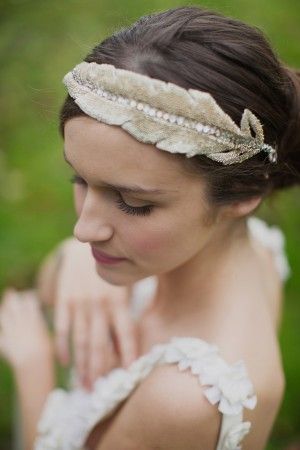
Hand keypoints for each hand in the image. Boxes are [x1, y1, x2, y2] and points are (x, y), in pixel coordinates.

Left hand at [0, 288, 52, 369]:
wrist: (34, 365)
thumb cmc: (47, 351)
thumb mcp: (47, 333)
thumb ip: (41, 324)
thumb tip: (39, 318)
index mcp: (32, 317)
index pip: (29, 298)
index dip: (29, 295)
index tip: (31, 296)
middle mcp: (20, 321)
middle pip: (12, 301)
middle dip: (12, 296)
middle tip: (13, 295)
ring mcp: (10, 331)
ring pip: (3, 313)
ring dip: (4, 309)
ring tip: (6, 309)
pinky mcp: (3, 341)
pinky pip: (0, 334)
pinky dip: (1, 331)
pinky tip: (3, 330)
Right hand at [52, 238, 138, 388]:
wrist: (84, 248)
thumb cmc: (110, 271)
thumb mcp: (124, 286)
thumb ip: (125, 312)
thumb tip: (124, 344)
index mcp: (118, 301)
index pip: (126, 333)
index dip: (128, 354)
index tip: (130, 374)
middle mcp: (99, 305)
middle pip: (100, 343)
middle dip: (100, 369)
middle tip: (100, 391)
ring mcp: (80, 303)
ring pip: (81, 339)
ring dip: (82, 364)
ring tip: (84, 385)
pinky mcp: (64, 301)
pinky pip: (62, 327)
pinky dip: (62, 346)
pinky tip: (65, 362)